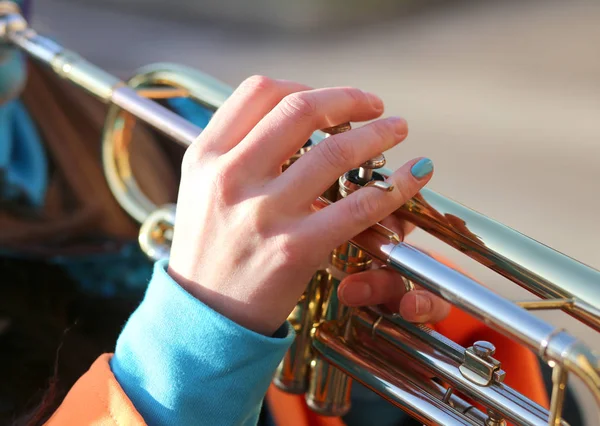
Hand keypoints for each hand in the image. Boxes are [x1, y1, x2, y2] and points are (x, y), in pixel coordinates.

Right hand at [167, 76, 435, 334]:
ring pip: (334, 153)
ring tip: (396, 130)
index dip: (305, 85)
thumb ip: (237, 151)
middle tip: (375, 105)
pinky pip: (356, 208)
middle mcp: (231, 177)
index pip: (259, 92)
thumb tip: (296, 121)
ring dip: (377, 134)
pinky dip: (394, 186)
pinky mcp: (294, 249)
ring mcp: (263, 213)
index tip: (332, 99)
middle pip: (300, 110)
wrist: (205, 316)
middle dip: (349, 99)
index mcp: (207, 156)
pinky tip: (414, 176)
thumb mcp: (203, 190)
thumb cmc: (209, 250)